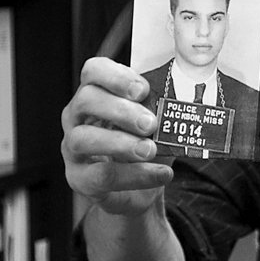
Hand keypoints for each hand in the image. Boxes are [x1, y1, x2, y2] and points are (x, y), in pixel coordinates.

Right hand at [61, 56, 173, 213]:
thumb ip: (161, 109)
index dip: (116, 76)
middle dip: (121, 109)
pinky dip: (135, 175)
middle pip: (87, 100)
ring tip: (150, 150)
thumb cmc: (142, 145)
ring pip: (84, 138)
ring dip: (121, 143)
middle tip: (150, 123)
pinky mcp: (79, 179)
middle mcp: (78, 117)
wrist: (136, 189)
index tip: (142, 90)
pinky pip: (101, 175)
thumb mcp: (153, 123)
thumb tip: (186, 100)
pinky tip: (160, 173)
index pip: (94, 71)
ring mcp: (73, 148)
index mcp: (97, 95)